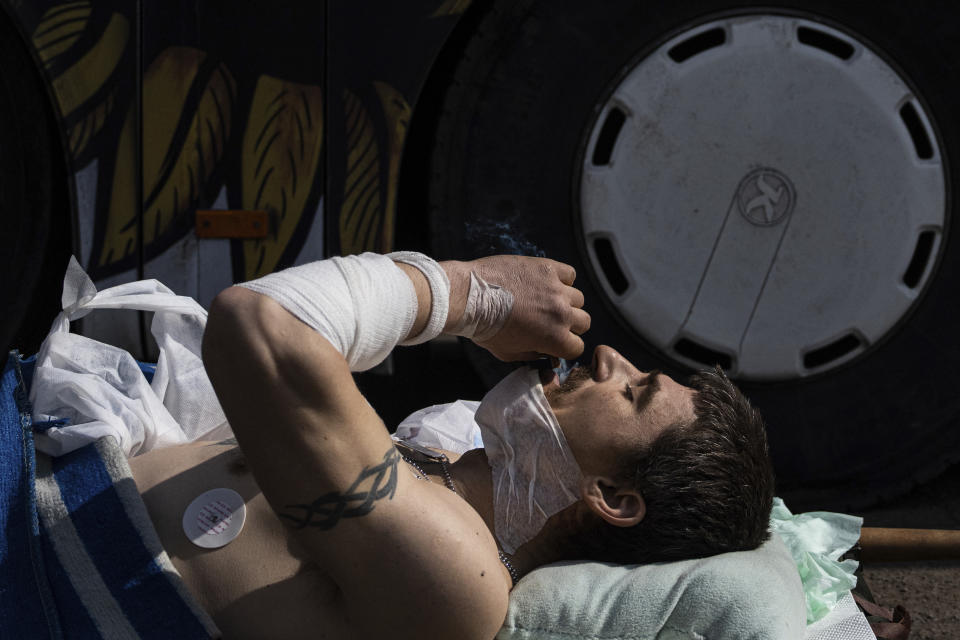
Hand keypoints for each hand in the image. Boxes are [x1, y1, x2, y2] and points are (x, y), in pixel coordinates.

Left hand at [446, 256, 589, 360]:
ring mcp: (556, 289)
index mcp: (555, 338)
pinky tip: (545, 283)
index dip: (565, 347)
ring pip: (577, 298)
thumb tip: (547, 355)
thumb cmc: (485, 328)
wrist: (470, 296)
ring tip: (544, 301)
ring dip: (565, 302)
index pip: (578, 347)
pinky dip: (562, 279)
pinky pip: (569, 274)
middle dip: (569, 325)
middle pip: (583, 322)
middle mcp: (561, 313)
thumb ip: (533, 356)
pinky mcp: (548, 268)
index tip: (554, 342)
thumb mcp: (509, 354)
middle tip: (550, 321)